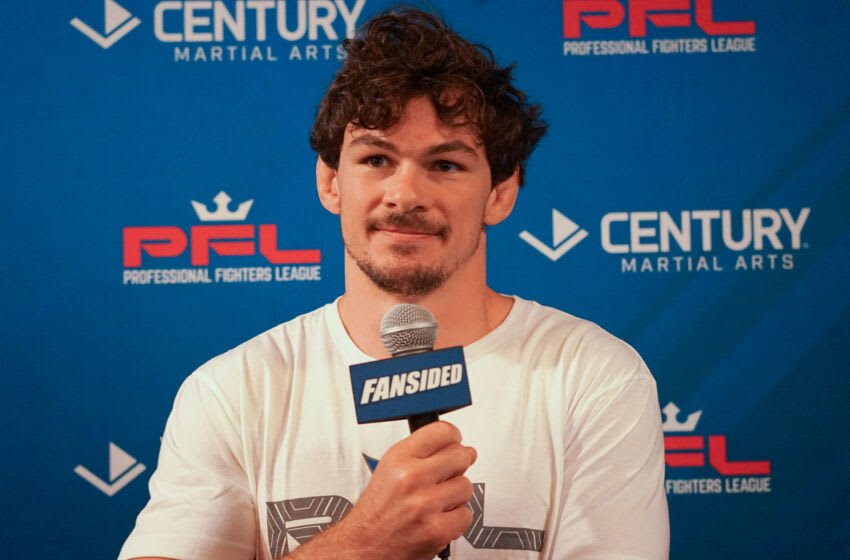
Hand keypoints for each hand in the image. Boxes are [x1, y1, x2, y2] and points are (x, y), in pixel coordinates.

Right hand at [323, 421, 476, 559]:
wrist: (364, 544)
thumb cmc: (378, 509)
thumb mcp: (390, 468)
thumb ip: (424, 454)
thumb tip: (464, 449)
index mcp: (399, 458)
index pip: (443, 431)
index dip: (453, 437)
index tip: (454, 443)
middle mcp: (411, 478)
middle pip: (460, 456)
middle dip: (457, 466)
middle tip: (446, 475)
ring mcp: (425, 504)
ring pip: (465, 486)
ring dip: (455, 495)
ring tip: (437, 501)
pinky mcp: (437, 529)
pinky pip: (466, 514)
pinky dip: (456, 518)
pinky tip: (439, 517)